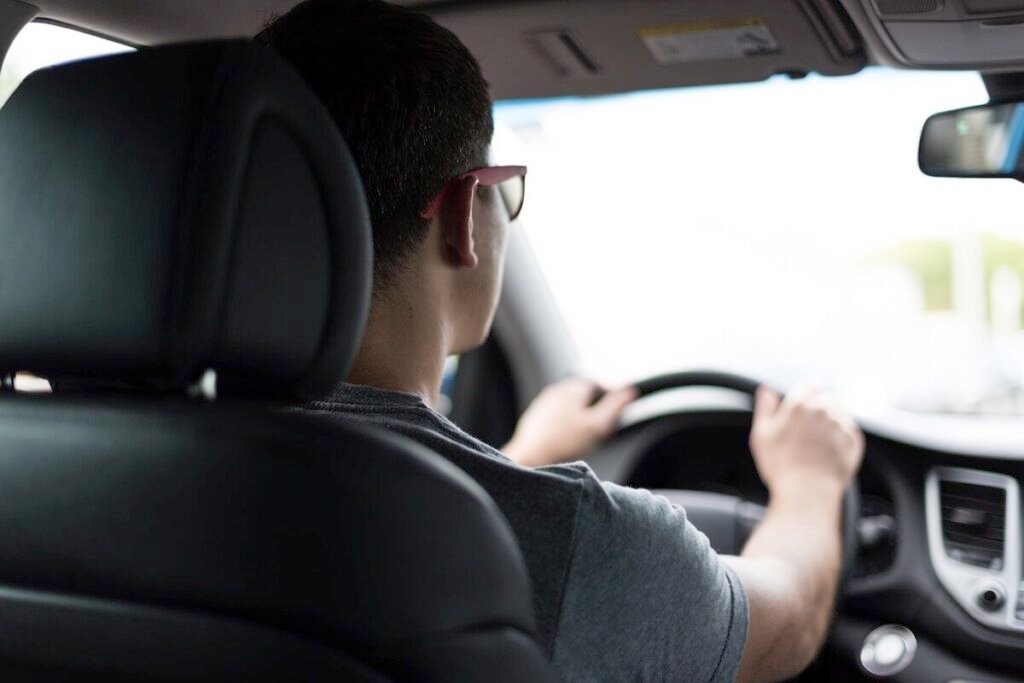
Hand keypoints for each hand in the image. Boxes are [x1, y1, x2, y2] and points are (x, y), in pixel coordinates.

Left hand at [504, 378, 636, 467]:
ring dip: (581, 417)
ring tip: (587, 436)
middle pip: (584, 395)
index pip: (599, 384)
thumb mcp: (597, 425)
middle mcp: (556, 391)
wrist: (531, 458)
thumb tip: (629, 392)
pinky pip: (557, 417)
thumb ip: (615, 406)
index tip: (620, 404)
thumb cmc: (563, 443)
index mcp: (572, 388)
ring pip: (570, 406)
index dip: (612, 394)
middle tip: (604, 426)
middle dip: (596, 408)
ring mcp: (544, 403)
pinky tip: (569, 441)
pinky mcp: (536, 418)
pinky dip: (567, 425)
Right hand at [749, 385, 863, 497]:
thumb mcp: (762, 435)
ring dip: (830, 424)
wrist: (807, 493)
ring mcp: (841, 426)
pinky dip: (841, 438)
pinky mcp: (853, 442)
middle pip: (826, 399)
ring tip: (816, 445)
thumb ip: (765, 408)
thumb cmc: (781, 467)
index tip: (801, 410)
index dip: (805, 397)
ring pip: (839, 415)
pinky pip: (849, 432)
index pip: (810, 386)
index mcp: (801, 404)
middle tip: (806, 432)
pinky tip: (828, 452)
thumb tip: (766, 391)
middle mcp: (825, 410)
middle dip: (819, 410)